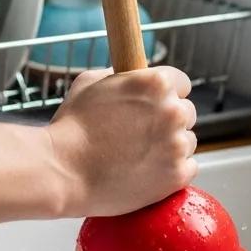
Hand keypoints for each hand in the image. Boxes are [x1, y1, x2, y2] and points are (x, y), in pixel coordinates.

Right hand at [46, 67, 197, 217]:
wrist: (62, 171)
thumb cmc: (71, 127)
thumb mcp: (91, 82)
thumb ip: (120, 76)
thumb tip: (130, 77)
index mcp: (156, 83)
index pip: (182, 83)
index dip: (167, 94)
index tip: (156, 104)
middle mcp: (172, 111)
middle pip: (187, 112)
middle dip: (168, 121)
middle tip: (143, 133)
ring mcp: (177, 144)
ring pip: (188, 141)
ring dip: (171, 146)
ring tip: (140, 155)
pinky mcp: (177, 174)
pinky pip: (188, 168)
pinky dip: (172, 171)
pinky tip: (148, 171)